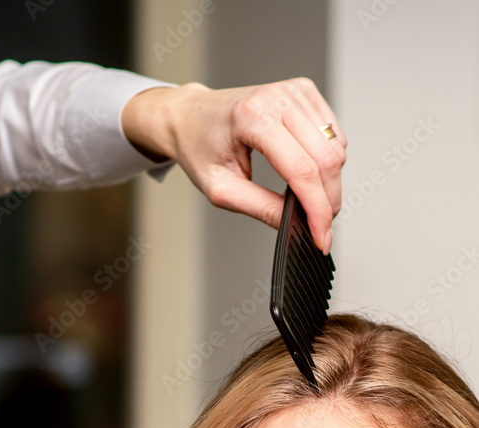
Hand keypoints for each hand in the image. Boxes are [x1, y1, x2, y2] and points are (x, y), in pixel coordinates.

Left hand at [121, 77, 346, 253]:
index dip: (317, 209)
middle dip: (328, 200)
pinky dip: (328, 160)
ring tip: (308, 199)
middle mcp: (277, 98)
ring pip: (336, 147)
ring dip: (329, 181)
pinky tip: (308, 170)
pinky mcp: (303, 91)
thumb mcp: (222, 190)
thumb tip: (295, 224)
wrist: (191, 116)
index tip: (322, 238)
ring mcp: (293, 91)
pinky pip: (334, 134)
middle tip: (319, 226)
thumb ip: (261, 208)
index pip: (301, 170)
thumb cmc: (200, 148)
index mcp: (252, 118)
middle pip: (326, 159)